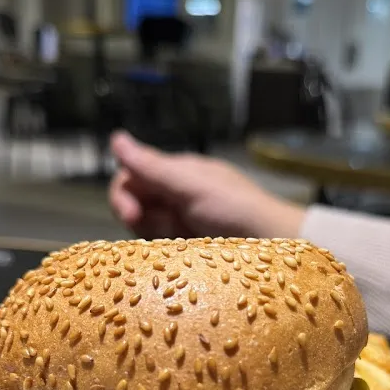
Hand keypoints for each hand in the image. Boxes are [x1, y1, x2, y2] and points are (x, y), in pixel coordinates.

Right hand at [109, 132, 305, 239]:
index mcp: (178, 173)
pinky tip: (183, 251)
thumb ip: (152, 167)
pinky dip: (168, 249)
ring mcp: (185, 222)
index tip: (131, 215)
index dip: (123, 196)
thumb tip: (116, 138)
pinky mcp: (191, 246)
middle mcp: (178, 195)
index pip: (132, 178)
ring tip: (183, 240)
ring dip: (157, 236)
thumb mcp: (191, 186)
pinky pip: (164, 247)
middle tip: (162, 231)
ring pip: (148, 230)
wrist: (274, 243)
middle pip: (136, 206)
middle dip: (140, 219)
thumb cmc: (235, 209)